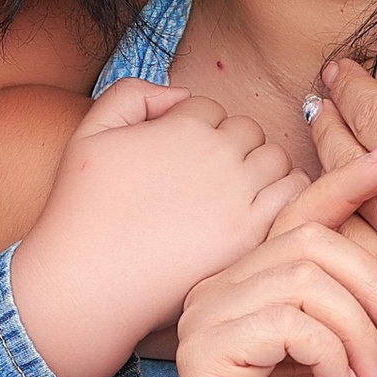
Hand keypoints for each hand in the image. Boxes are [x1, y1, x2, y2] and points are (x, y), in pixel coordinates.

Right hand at [7, 80, 296, 376]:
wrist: (87, 281)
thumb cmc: (82, 211)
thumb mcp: (89, 132)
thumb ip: (131, 94)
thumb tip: (180, 96)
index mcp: (183, 126)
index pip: (212, 110)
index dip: (196, 133)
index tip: (182, 163)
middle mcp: (216, 153)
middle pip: (248, 131)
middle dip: (231, 150)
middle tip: (208, 184)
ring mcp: (238, 194)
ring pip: (275, 159)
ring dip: (260, 172)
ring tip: (234, 200)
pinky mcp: (251, 234)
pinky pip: (295, 197)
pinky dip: (285, 198)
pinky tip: (259, 216)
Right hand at [175, 159, 376, 376]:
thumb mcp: (353, 356)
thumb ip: (359, 301)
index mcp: (253, 282)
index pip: (304, 213)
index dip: (351, 181)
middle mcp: (220, 288)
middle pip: (314, 243)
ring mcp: (206, 316)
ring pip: (304, 278)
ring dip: (359, 330)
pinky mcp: (204, 352)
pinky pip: (287, 319)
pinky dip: (332, 353)